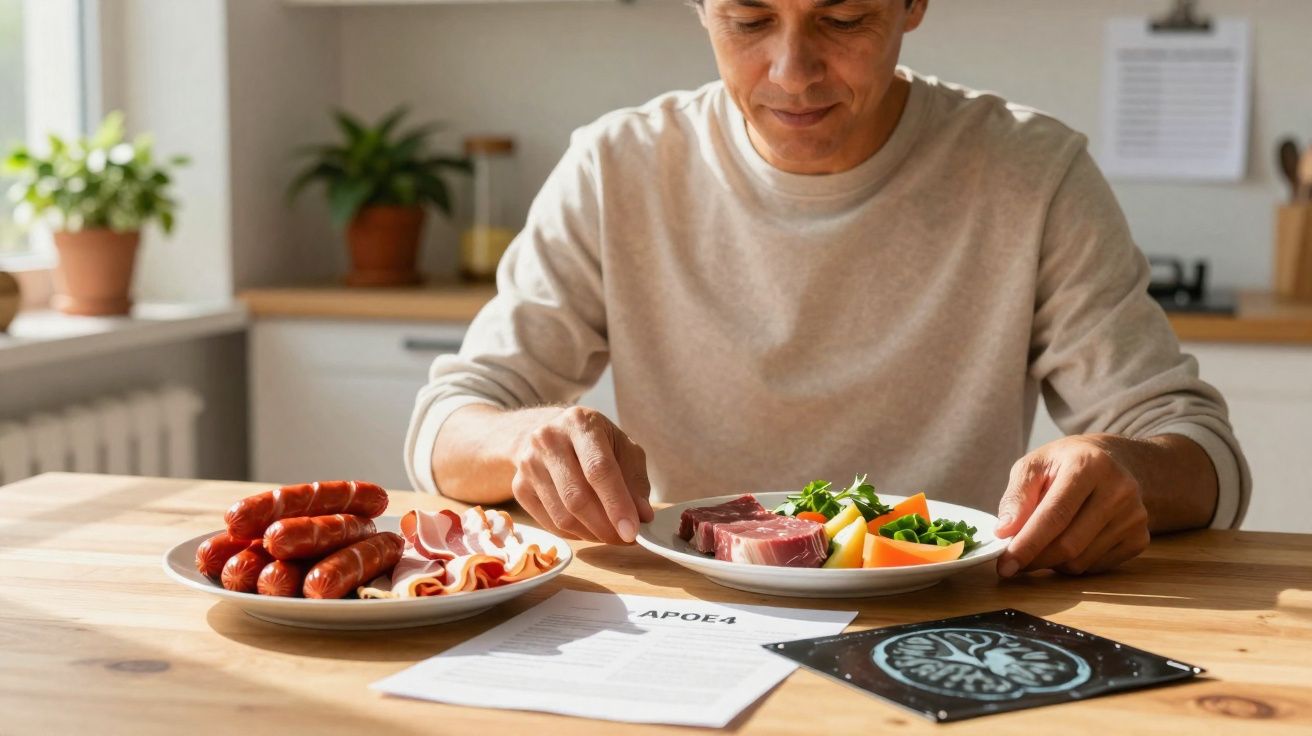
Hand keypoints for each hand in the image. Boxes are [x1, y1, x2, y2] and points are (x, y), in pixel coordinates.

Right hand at [509, 406, 653, 543]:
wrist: (548, 434)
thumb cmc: (593, 443)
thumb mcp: (622, 447)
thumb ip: (635, 480)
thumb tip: (643, 516)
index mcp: (579, 423)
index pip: (598, 469)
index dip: (617, 504)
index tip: (632, 531)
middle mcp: (548, 440)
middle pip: (577, 497)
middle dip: (605, 526)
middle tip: (625, 539)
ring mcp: (529, 464)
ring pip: (562, 516)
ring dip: (591, 534)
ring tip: (610, 534)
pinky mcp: (519, 487)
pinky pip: (549, 523)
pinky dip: (574, 534)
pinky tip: (588, 528)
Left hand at [994, 434, 1150, 576]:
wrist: (1113, 463)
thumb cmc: (1064, 464)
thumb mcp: (1034, 466)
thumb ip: (1016, 496)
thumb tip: (1004, 532)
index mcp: (1089, 465)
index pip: (1055, 514)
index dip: (1027, 544)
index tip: (1005, 565)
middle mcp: (1119, 490)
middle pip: (1069, 544)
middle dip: (1035, 559)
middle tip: (1013, 562)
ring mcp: (1135, 516)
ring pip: (1081, 561)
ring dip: (1052, 562)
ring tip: (1042, 543)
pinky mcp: (1141, 538)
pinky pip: (1096, 567)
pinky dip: (1073, 564)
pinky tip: (1068, 543)